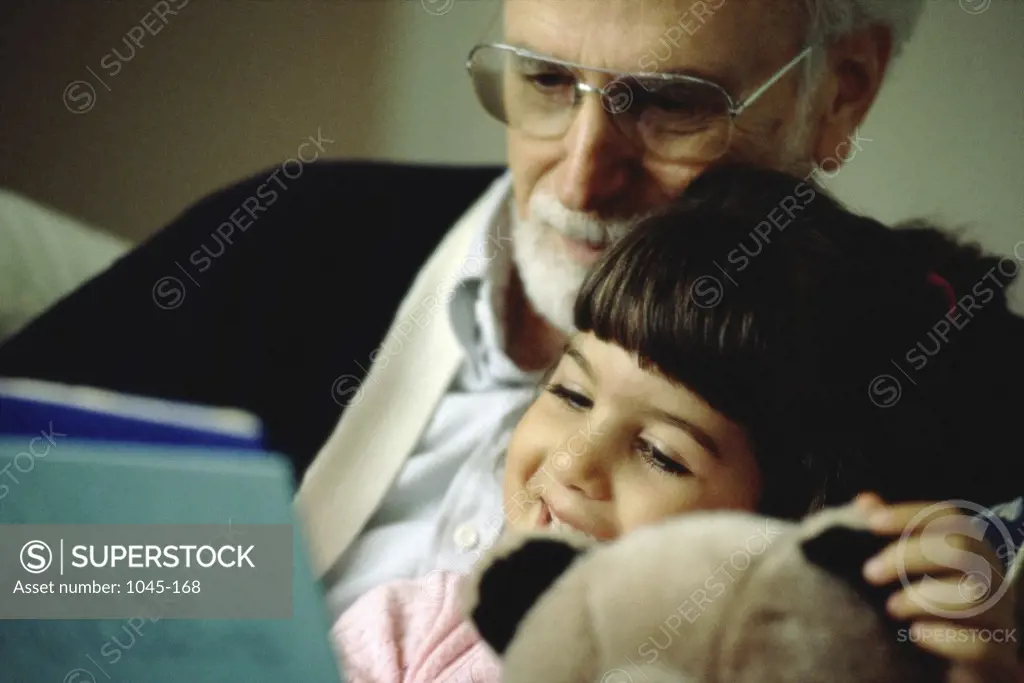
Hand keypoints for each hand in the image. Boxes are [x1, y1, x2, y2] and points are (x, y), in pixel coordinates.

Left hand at [854, 493, 1017, 682]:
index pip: (950, 518)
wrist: (953, 673)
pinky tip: (917, 635)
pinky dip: (946, 638)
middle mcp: (992, 580)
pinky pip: (983, 646)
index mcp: (972, 553)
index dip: (911, 514)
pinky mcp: (998, 660)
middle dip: (909, 555)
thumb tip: (864, 501)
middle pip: (962, 549)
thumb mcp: (904, 573)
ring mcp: (1000, 620)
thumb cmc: (927, 612)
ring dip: (924, 597)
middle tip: (869, 573)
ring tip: (892, 609)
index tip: (871, 522)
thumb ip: (888, 537)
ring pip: (975, 595)